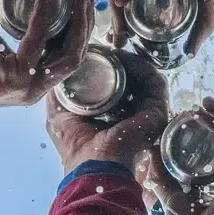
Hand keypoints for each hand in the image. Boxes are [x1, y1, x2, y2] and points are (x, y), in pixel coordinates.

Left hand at [0, 0, 90, 120]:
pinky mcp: (17, 77)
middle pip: (75, 54)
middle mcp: (34, 86)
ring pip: (69, 54)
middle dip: (85, 22)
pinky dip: (44, 16)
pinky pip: (38, 42)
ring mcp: (29, 85)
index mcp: (30, 78)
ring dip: (78, 21)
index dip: (78, 27)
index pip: (65, 54)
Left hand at [45, 47, 169, 172]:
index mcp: (115, 119)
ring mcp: (149, 114)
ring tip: (114, 49)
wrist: (96, 169)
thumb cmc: (77, 149)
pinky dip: (142, 67)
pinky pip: (154, 82)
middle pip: (133, 80)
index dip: (108, 68)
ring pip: (145, 78)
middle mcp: (135, 116)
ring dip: (131, 61)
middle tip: (106, 45)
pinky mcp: (158, 112)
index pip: (118, 87)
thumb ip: (58, 96)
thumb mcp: (60, 116)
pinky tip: (126, 57)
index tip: (96, 52)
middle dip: (120, 61)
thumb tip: (55, 74)